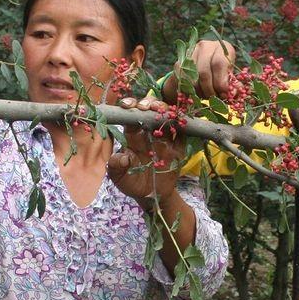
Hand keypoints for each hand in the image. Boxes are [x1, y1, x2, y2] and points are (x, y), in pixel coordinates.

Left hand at [107, 94, 185, 208]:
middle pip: (149, 110)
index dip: (129, 107)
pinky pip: (182, 130)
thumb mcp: (119, 178)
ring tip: (161, 110)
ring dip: (165, 109)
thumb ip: (116, 167)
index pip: (130, 115)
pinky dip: (182, 122)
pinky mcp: (178, 145)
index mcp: (132, 136)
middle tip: (146, 107)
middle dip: (148, 103)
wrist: (152, 196)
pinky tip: (179, 118)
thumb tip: (122, 157)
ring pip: (166, 115)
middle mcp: (148, 132)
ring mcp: (165, 137)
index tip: (127, 106)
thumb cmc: (132, 183)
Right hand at [161, 39, 235, 100]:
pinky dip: (189, 90)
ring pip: (191, 77)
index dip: (220, 82)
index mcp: (222, 47)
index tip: (223, 95)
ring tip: (206, 96)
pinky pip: (182, 80)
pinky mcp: (179, 62)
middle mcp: (206, 46)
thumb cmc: (221, 72)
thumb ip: (233, 85)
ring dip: (199, 91)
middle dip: (209, 89)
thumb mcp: (230, 77)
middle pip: (204, 71)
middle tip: (213, 99)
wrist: (204, 67)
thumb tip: (233, 93)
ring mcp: (190, 53)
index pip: (219, 63)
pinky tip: (196, 94)